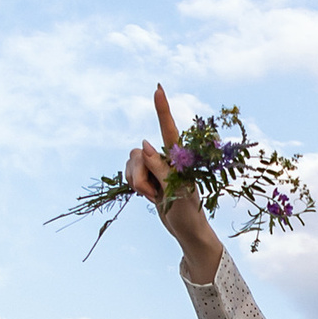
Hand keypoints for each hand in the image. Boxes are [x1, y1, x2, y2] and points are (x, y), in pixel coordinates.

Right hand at [127, 83, 224, 279]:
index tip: (158, 88)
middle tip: (155, 195)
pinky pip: (129, 173)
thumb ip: (160, 168)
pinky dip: (134, 186)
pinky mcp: (146, 175)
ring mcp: (155, 166)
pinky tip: (149, 195)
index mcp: (179, 158)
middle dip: (140, 178)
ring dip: (138, 184)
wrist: (186, 230)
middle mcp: (166, 157)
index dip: (162, 109)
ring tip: (154, 196)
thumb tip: (144, 143)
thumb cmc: (188, 212)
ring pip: (132, 163)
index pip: (168, 130)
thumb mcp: (177, 192)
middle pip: (139, 154)